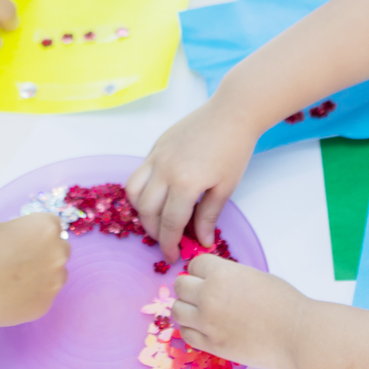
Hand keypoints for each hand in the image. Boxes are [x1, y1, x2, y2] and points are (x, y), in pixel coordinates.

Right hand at [0, 212, 70, 330]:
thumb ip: (13, 228)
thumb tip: (18, 237)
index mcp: (45, 227)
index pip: (53, 224)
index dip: (38, 230)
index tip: (26, 238)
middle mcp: (58, 252)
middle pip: (60, 247)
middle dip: (46, 250)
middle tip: (23, 258)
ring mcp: (56, 280)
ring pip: (57, 272)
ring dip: (44, 272)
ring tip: (18, 279)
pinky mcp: (48, 303)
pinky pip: (46, 293)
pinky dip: (35, 292)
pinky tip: (14, 294)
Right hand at [126, 102, 259, 258]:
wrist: (231, 113)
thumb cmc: (234, 149)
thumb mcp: (225, 187)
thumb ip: (209, 216)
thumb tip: (202, 242)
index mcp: (185, 183)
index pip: (170, 223)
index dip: (169, 244)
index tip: (172, 256)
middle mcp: (164, 170)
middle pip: (147, 211)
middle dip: (154, 231)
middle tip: (166, 241)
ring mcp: (156, 156)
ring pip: (134, 191)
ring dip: (141, 210)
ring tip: (155, 219)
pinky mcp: (155, 147)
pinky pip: (139, 173)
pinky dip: (141, 190)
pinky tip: (156, 196)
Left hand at [171, 254, 305, 368]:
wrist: (295, 334)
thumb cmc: (283, 302)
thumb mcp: (253, 276)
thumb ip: (228, 276)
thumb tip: (212, 281)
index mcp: (221, 274)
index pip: (194, 265)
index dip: (202, 271)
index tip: (208, 278)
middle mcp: (208, 296)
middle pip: (180, 286)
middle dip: (190, 288)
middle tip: (203, 295)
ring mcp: (207, 322)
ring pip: (177, 310)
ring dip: (187, 309)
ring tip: (201, 312)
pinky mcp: (211, 344)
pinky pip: (186, 334)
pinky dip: (192, 329)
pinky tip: (204, 328)